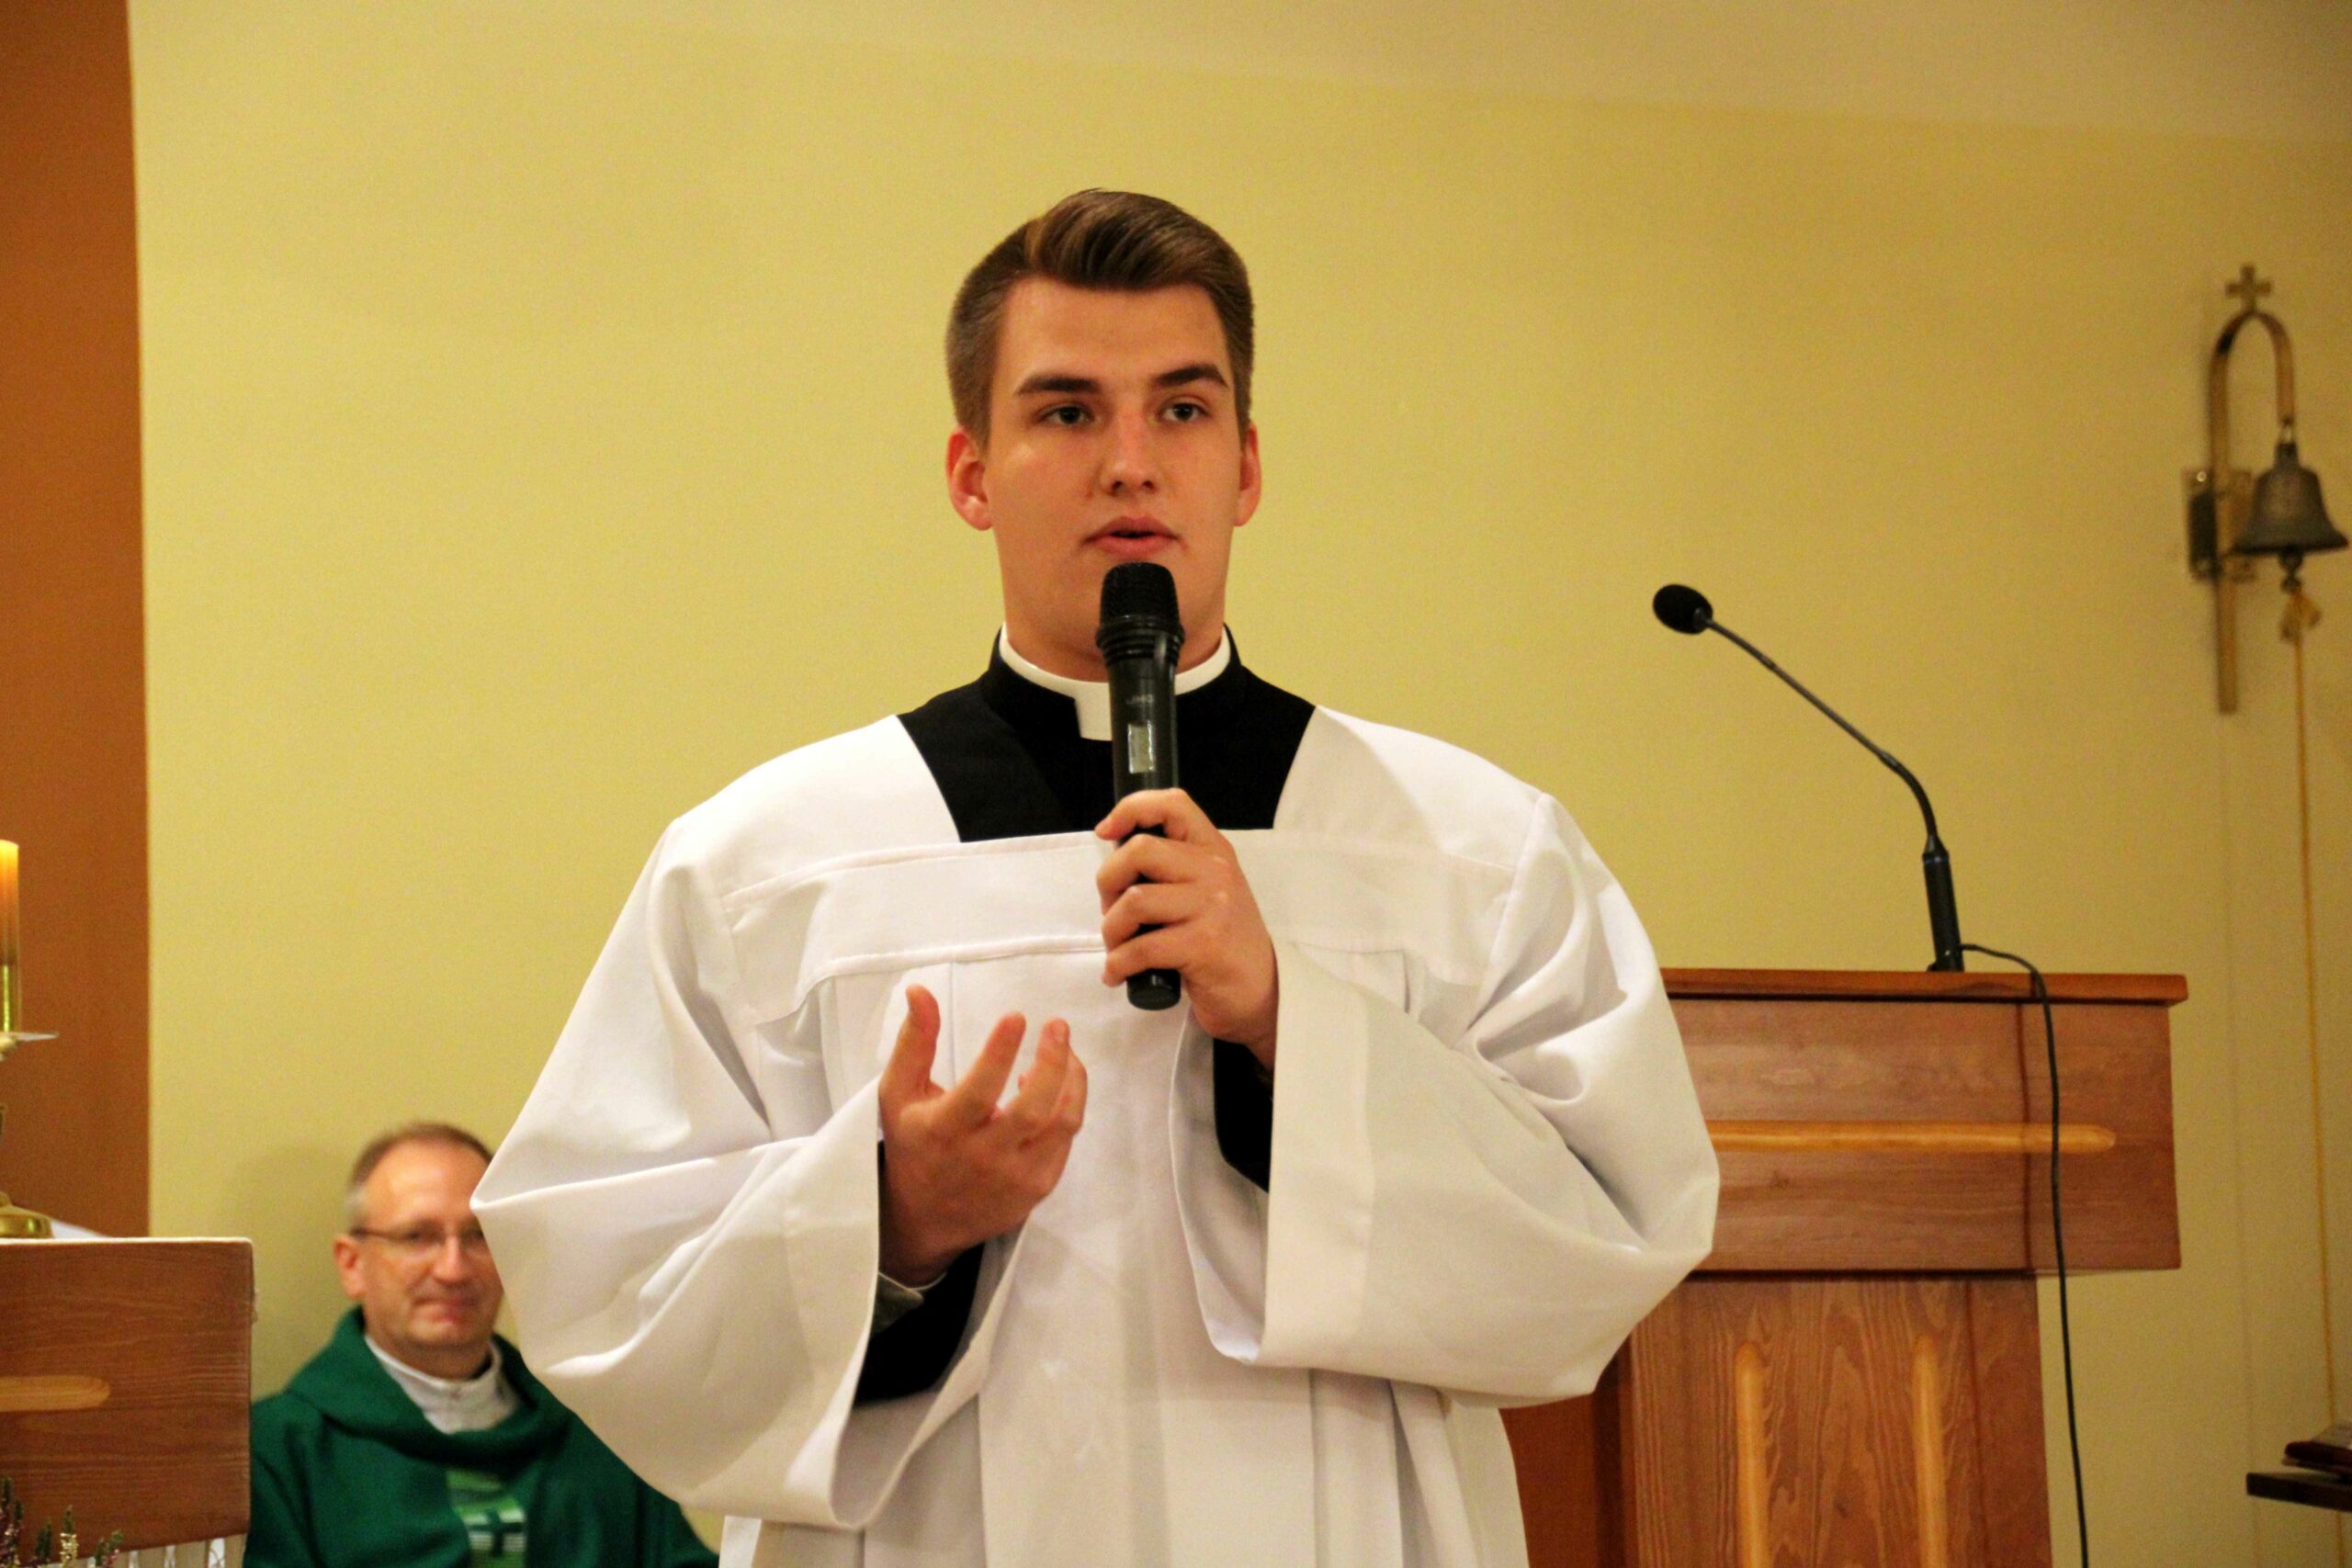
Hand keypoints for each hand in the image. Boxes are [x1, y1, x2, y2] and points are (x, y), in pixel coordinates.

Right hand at [876, 985, 1087, 1284]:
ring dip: (1070, 1079)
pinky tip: (1054, 1086)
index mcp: (944, 1130)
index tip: (1016, 1016)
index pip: (978, 1091)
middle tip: (1057, 1025)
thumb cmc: (913, 1145)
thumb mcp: (899, 1093)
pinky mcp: (1038, 1186)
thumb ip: (915, 1041)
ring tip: (1064, 1049)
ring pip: (1062, 1123)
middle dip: (1052, 1061)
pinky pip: (1066, 1140)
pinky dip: (1067, 1105)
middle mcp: (983, 1157)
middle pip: (1033, 1109)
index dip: (999, 1052)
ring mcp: (1016, 1175)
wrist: (924, 1219)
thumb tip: (920, 990)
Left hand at [1095, 789, 1278, 1065]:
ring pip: (1134, 900)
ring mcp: (1212, 907)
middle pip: (1139, 851)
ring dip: (1111, 930)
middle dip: (1108, 883)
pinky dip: (1118, 964)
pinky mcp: (1203, 945)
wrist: (1260, 992)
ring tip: (1117, 948)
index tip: (1106, 833)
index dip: (1131, 809)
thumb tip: (1115, 860)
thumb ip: (1174, 868)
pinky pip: (1140, 947)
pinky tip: (1118, 974)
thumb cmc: (1223, 941)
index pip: (1173, 805)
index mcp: (1213, 850)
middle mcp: (1215, 871)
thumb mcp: (1209, 890)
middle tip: (1112, 911)